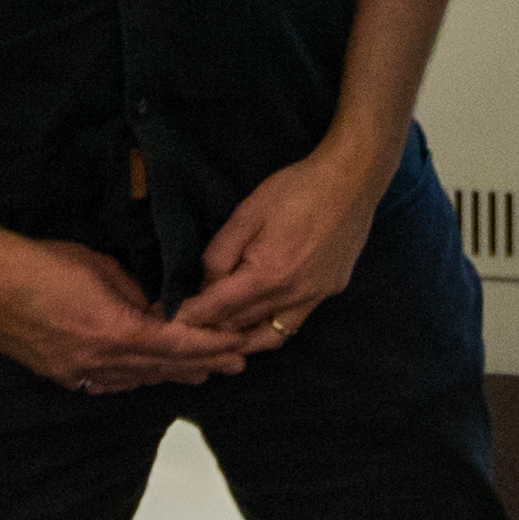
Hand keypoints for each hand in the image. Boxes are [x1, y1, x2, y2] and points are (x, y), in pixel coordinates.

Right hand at [0, 231, 254, 397]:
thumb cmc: (42, 263)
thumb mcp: (101, 267)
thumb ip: (134, 294)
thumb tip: (152, 308)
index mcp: (117, 332)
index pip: (177, 344)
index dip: (211, 346)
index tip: (237, 346)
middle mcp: (101, 360)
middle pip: (162, 368)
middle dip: (202, 364)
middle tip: (235, 364)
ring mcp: (78, 371)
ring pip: (136, 379)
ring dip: (170, 375)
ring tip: (200, 373)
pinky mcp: (59, 373)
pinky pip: (106, 383)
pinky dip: (133, 379)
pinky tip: (146, 377)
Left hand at [172, 142, 391, 352]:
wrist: (352, 180)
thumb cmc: (295, 190)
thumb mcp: (247, 214)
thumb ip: (220, 253)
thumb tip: (205, 282)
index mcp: (268, 275)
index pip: (217, 309)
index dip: (188, 316)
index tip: (166, 320)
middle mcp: (293, 297)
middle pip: (240, 326)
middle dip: (209, 328)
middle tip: (185, 325)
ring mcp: (315, 299)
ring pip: (269, 337)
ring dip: (241, 339)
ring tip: (219, 335)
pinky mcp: (329, 293)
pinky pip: (292, 324)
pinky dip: (269, 327)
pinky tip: (256, 320)